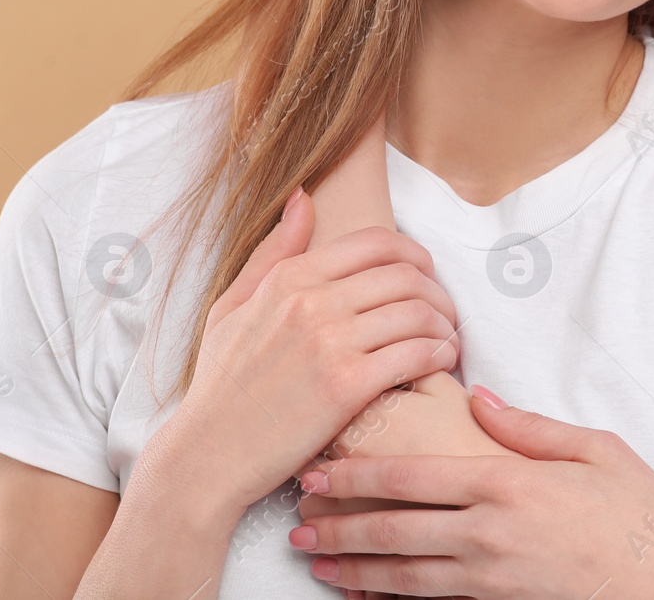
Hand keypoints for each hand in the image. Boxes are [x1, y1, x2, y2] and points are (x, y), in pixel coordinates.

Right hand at [148, 188, 463, 513]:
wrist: (208, 456)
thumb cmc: (221, 386)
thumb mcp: (232, 307)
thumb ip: (273, 252)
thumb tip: (304, 198)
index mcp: (289, 279)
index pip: (378, 243)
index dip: (415, 255)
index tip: (426, 276)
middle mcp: (311, 302)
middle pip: (407, 275)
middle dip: (437, 292)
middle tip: (444, 314)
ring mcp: (330, 343)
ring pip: (418, 312)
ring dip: (444, 325)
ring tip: (446, 342)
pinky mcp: (346, 387)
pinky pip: (416, 354)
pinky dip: (440, 355)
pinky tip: (440, 365)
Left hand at [288, 392, 653, 598]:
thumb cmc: (641, 514)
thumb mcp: (597, 450)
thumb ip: (532, 426)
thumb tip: (481, 399)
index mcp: (509, 483)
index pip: (414, 476)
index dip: (359, 476)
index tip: (320, 471)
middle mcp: (490, 534)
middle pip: (394, 529)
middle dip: (339, 524)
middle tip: (297, 518)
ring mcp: (491, 578)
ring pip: (402, 575)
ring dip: (351, 567)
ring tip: (314, 559)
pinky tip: (363, 597)